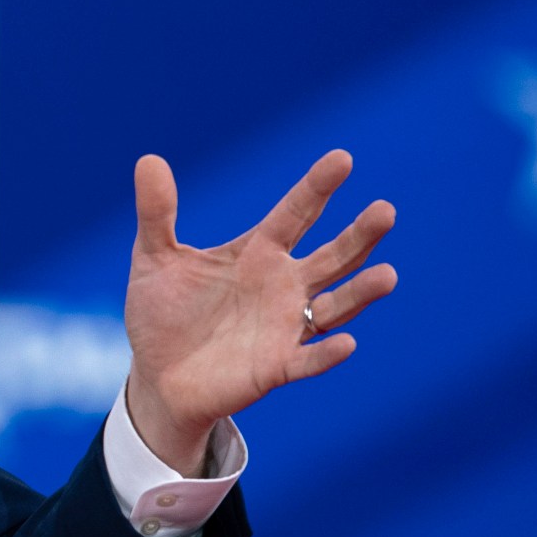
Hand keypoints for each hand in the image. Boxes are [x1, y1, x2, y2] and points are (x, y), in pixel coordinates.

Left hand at [122, 150, 397, 472]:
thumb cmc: (163, 314)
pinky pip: (309, 360)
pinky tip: (346, 343)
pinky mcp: (276, 367)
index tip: (342, 159)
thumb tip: (148, 159)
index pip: (295, 213)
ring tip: (387, 275)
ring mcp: (285, 327)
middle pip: (333, 256)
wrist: (156, 377)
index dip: (317, 187)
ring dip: (361, 292)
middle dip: (360, 236)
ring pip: (335, 306)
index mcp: (258, 253)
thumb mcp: (154, 260)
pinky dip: (327, 354)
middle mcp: (283, 285)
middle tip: (385, 211)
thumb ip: (156, 214)